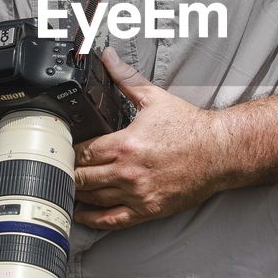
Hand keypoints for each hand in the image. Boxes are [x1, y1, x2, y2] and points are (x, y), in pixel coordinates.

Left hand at [73, 47, 228, 229]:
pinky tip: (82, 215)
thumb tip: (107, 57)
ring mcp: (137, 194)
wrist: (219, 153)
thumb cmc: (189, 127)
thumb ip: (126, 78)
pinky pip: (113, 220)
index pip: (82, 153)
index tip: (62, 149)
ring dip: (76, 193)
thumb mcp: (155, 98)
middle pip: (82, 178)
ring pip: (93, 199)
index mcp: (124, 145)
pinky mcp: (148, 210)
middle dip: (68, 173)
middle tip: (59, 169)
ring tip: (66, 187)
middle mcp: (127, 172)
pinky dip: (93, 219)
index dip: (68, 151)